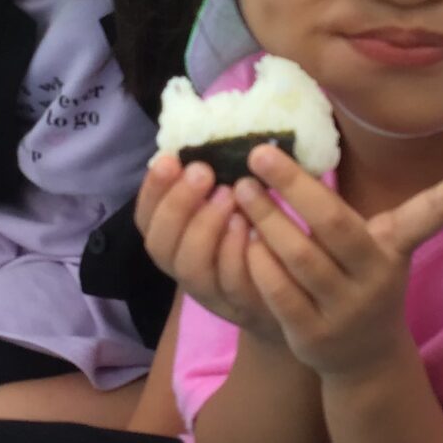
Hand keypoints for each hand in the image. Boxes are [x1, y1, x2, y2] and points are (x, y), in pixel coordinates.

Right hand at [135, 155, 285, 345]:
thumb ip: (214, 184)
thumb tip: (211, 136)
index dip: (152, 191)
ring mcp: (212, 293)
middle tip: (203, 173)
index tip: (171, 159)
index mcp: (174, 242)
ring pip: (190, 268)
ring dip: (205, 227)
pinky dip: (236, 252)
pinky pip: (231, 283)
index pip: (145, 220)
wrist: (297, 296)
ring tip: (229, 195)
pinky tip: (250, 226)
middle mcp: (185, 270)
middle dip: (178, 205)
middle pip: (160, 246)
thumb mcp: (230, 206)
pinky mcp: (243, 306)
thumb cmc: (257, 237)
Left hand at [233, 145, 442, 377]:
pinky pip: (279, 293)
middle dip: (296, 186)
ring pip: (301, 258)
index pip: (434, 213)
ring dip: (266, 220)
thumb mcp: (374, 246)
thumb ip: (350, 210)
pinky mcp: (313, 336)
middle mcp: (377, 279)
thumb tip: (307, 153)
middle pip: (336, 225)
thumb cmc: (361, 281)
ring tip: (240, 189)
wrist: (363, 362)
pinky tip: (243, 238)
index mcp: (396, 249)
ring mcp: (345, 310)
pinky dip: (258, 262)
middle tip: (260, 152)